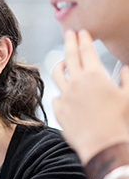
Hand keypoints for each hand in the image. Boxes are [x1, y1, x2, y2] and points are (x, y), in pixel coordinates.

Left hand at [51, 29, 128, 163]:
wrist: (104, 146)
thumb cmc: (121, 122)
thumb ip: (126, 78)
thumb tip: (124, 68)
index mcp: (95, 76)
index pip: (87, 51)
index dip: (84, 39)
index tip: (81, 31)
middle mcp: (76, 83)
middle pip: (70, 56)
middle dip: (69, 42)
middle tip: (69, 34)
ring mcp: (65, 96)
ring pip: (57, 74)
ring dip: (60, 64)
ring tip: (63, 62)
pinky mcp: (59, 110)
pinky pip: (57, 96)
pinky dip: (62, 92)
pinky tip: (65, 94)